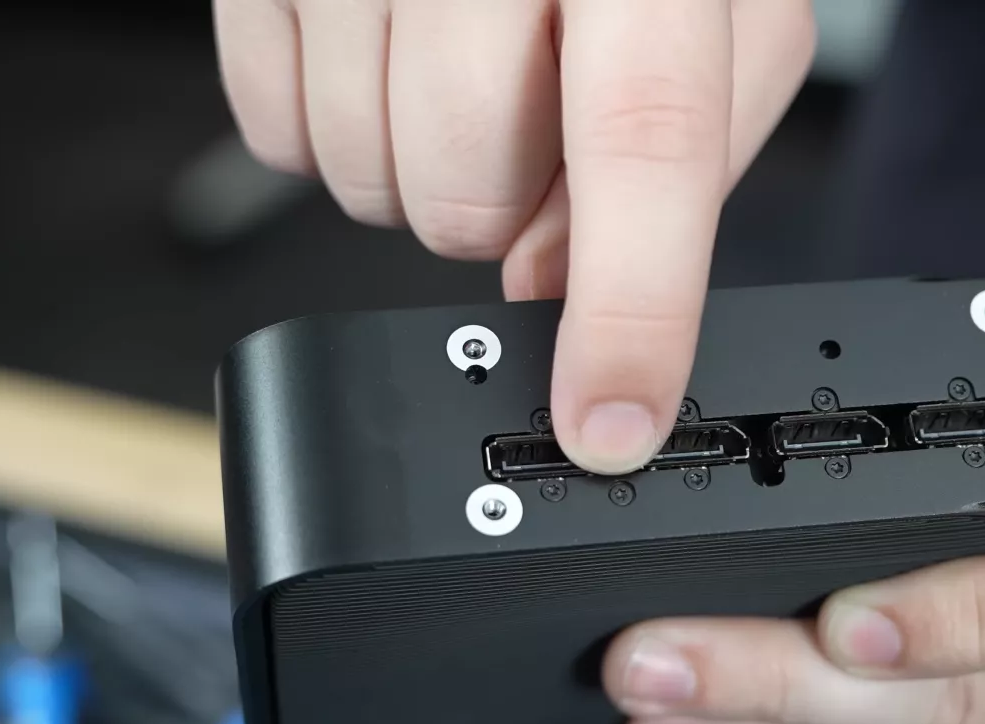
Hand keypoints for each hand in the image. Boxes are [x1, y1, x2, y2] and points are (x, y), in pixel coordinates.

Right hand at [214, 0, 814, 472]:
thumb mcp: (719, 4)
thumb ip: (684, 150)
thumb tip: (555, 286)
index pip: (639, 140)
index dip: (628, 307)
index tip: (610, 422)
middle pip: (469, 192)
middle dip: (510, 209)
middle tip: (531, 121)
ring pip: (360, 178)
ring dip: (421, 172)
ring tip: (460, 72)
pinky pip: (265, 134)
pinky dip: (329, 134)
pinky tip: (383, 59)